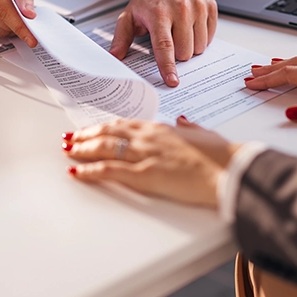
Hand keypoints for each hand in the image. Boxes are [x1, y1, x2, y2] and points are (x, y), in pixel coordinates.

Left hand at [62, 117, 239, 207]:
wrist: (229, 170)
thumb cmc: (221, 156)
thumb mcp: (204, 134)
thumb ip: (190, 128)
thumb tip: (183, 122)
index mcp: (162, 129)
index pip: (124, 125)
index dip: (105, 127)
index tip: (92, 129)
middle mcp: (148, 138)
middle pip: (109, 133)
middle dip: (86, 136)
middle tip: (70, 138)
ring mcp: (145, 155)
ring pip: (104, 148)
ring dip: (82, 149)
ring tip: (68, 151)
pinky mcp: (145, 174)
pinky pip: (110, 171)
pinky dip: (90, 170)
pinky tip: (77, 171)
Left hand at [109, 0, 217, 87]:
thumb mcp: (130, 15)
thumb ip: (121, 37)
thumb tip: (114, 56)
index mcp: (158, 13)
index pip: (164, 46)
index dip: (168, 66)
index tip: (172, 80)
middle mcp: (180, 9)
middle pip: (185, 51)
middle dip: (177, 54)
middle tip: (170, 41)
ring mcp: (197, 7)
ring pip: (199, 47)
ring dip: (190, 46)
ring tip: (180, 32)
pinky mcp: (210, 6)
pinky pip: (210, 36)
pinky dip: (201, 37)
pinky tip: (191, 26)